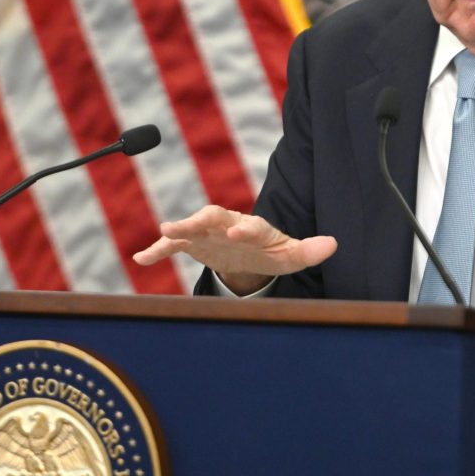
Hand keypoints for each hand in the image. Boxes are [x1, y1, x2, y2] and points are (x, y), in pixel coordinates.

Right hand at [132, 205, 336, 294]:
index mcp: (254, 227)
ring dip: (178, 229)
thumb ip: (309, 250)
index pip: (250, 225)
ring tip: (164, 232)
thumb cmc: (271, 252)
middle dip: (200, 220)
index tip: (238, 233)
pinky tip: (140, 259)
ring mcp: (208, 232)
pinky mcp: (193, 243)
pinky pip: (172, 245)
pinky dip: (157, 250)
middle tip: (187, 224)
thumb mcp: (290, 255)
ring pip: (191, 226)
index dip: (245, 228)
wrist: (249, 255)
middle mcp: (228, 224)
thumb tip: (334, 245)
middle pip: (213, 216)